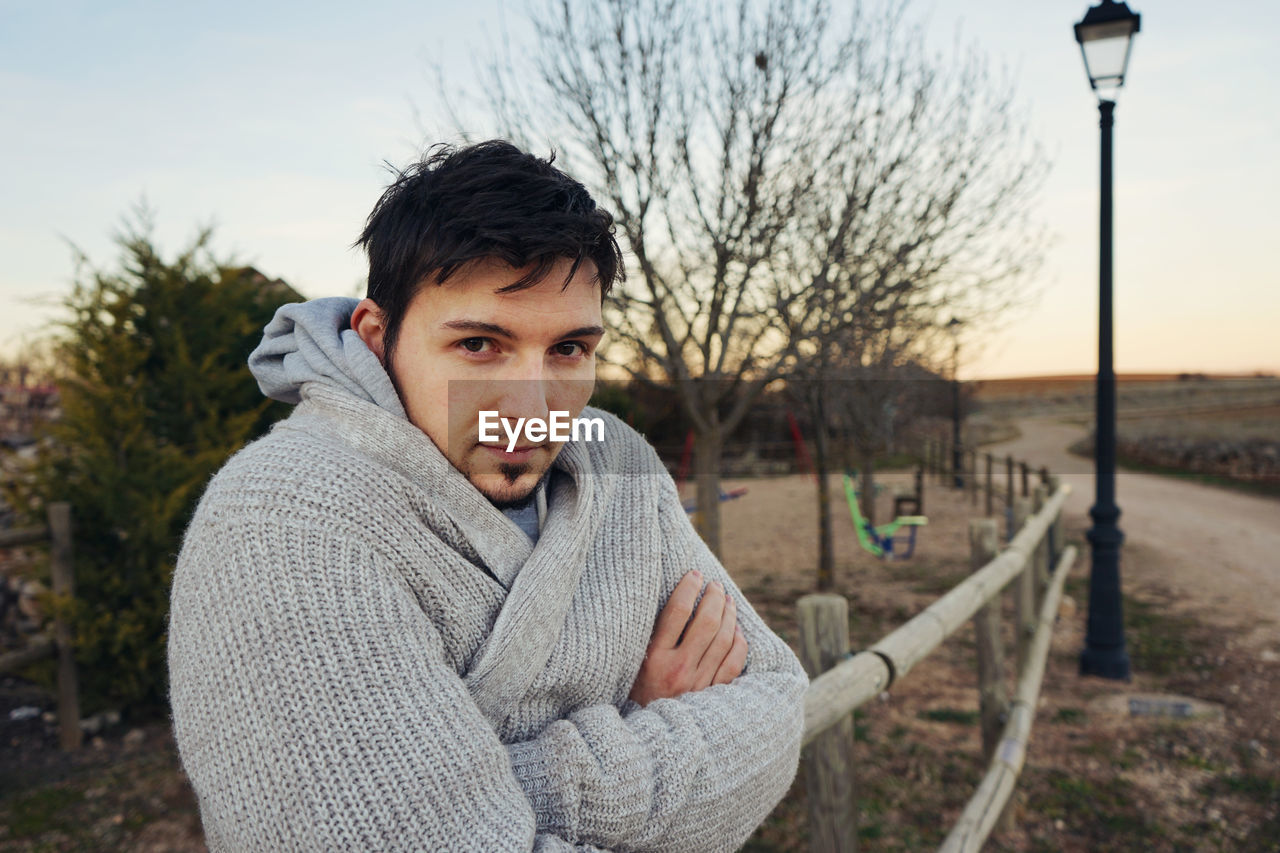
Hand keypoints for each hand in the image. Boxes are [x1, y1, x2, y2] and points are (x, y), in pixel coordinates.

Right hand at [628, 571, 748, 706]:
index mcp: (654, 658)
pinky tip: (736, 631)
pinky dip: (738, 643)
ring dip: (728, 615)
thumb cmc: (633, 695)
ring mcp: (698, 683)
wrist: (647, 738)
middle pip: (705, 622)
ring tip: (727, 600)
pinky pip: (733, 664)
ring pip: (723, 640)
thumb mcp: (630, 665)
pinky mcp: (712, 695)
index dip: (688, 588)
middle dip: (714, 597)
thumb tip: (669, 602)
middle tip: (715, 585)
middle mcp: (678, 670)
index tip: (694, 575)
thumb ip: (647, 638)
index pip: (676, 612)